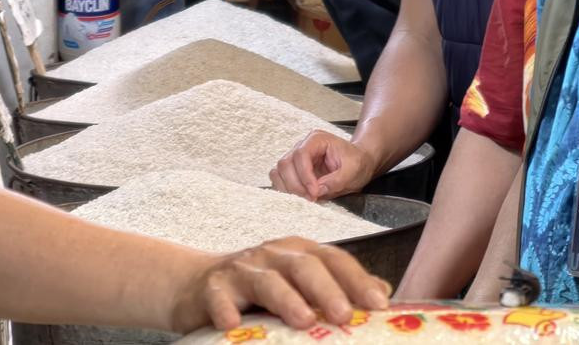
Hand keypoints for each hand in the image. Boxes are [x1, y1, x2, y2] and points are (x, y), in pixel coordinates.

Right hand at [170, 237, 389, 332]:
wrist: (196, 285)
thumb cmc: (257, 289)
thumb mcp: (298, 285)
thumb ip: (337, 287)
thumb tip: (382, 292)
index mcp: (299, 253)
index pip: (333, 259)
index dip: (357, 279)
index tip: (379, 303)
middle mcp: (273, 254)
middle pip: (303, 265)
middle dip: (326, 288)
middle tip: (344, 315)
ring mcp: (242, 268)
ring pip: (266, 279)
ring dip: (286, 299)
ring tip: (303, 320)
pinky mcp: (213, 287)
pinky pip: (219, 297)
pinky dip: (226, 309)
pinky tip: (234, 325)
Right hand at [270, 131, 378, 201]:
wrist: (359, 163)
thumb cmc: (357, 163)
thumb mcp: (353, 171)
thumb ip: (336, 180)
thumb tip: (317, 191)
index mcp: (317, 140)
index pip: (301, 155)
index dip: (304, 176)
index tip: (314, 192)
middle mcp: (302, 146)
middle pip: (285, 163)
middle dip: (296, 185)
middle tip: (311, 198)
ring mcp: (295, 158)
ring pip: (279, 171)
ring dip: (289, 188)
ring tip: (306, 198)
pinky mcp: (293, 170)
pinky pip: (280, 179)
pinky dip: (286, 190)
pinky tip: (300, 197)